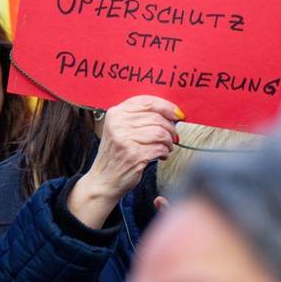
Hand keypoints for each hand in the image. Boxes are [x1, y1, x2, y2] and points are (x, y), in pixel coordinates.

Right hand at [68, 95, 181, 228]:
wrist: (104, 180)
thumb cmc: (117, 154)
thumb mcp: (121, 129)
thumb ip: (140, 117)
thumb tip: (171, 112)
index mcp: (116, 113)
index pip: (147, 101)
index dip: (167, 106)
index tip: (177, 113)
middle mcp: (118, 124)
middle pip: (157, 117)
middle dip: (171, 127)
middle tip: (173, 136)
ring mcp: (125, 139)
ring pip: (161, 132)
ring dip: (169, 141)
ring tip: (167, 146)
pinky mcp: (133, 155)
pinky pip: (160, 148)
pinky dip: (165, 152)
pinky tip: (161, 155)